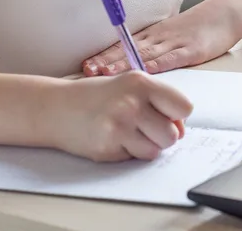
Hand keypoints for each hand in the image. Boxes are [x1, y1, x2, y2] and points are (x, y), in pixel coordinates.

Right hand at [48, 71, 192, 161]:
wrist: (57, 108)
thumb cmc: (98, 97)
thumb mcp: (130, 87)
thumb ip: (158, 103)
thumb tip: (180, 130)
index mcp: (142, 82)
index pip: (184, 107)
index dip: (177, 115)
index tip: (164, 115)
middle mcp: (132, 103)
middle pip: (172, 135)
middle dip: (162, 136)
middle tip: (142, 127)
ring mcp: (119, 126)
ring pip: (156, 150)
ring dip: (145, 146)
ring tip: (126, 132)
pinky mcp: (108, 147)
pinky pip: (134, 158)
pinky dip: (127, 152)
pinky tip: (112, 138)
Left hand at [83, 0, 241, 76]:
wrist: (226, 13)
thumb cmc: (199, 26)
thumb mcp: (172, 34)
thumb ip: (156, 47)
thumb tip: (136, 63)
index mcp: (154, 35)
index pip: (124, 45)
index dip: (105, 55)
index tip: (85, 65)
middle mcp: (160, 37)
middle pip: (128, 50)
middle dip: (106, 60)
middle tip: (86, 70)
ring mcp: (175, 43)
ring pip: (144, 55)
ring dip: (124, 64)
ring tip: (105, 72)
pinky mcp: (191, 50)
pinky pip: (171, 58)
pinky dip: (156, 65)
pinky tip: (144, 72)